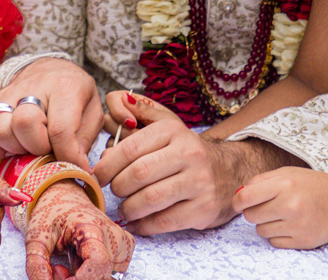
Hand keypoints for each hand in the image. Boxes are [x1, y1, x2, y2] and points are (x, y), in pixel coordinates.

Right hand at [0, 58, 101, 170]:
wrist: (52, 70)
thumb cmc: (74, 95)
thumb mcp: (92, 110)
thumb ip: (85, 138)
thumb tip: (77, 168)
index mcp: (65, 87)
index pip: (60, 128)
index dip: (67, 156)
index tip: (75, 166)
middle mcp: (32, 88)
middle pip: (24, 123)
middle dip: (38, 148)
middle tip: (48, 148)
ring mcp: (7, 95)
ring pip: (0, 130)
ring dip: (15, 149)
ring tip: (29, 146)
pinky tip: (8, 150)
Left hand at [25, 180, 133, 279]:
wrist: (66, 197)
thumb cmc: (52, 214)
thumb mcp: (36, 237)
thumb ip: (36, 265)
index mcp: (93, 227)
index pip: (99, 263)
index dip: (80, 279)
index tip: (61, 276)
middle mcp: (114, 236)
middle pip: (101, 275)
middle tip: (56, 270)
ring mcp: (122, 243)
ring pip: (105, 277)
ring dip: (84, 278)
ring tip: (68, 264)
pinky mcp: (124, 250)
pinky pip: (110, 274)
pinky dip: (93, 276)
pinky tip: (81, 263)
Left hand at [92, 91, 241, 234]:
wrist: (229, 172)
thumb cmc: (186, 151)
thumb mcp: (167, 125)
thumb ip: (142, 112)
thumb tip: (119, 102)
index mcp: (173, 131)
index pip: (130, 148)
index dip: (107, 165)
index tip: (98, 176)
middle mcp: (189, 154)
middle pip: (138, 174)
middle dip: (117, 187)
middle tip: (114, 192)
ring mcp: (199, 182)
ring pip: (150, 199)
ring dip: (129, 208)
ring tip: (125, 208)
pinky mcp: (204, 208)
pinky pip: (164, 221)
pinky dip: (144, 225)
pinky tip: (138, 223)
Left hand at [232, 167, 327, 248]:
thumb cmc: (313, 185)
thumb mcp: (288, 173)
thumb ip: (261, 181)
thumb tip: (238, 196)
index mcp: (284, 184)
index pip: (245, 197)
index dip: (237, 201)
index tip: (239, 203)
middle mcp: (290, 205)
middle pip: (251, 216)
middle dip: (254, 211)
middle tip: (268, 206)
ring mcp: (296, 226)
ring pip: (261, 231)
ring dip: (266, 224)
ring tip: (282, 215)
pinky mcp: (302, 241)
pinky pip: (274, 242)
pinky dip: (277, 235)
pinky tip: (290, 225)